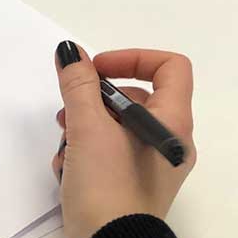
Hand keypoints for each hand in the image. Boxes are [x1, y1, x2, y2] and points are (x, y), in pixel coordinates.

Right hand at [51, 42, 195, 237]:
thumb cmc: (108, 187)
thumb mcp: (88, 128)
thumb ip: (78, 84)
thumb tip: (71, 51)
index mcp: (172, 123)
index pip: (170, 67)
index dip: (133, 58)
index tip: (97, 70)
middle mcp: (168, 142)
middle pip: (136, 97)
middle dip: (95, 99)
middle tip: (69, 112)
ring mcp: (152, 166)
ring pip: (118, 126)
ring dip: (85, 128)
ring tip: (65, 146)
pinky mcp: (133, 185)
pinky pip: (112, 153)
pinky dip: (87, 153)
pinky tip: (68, 168)